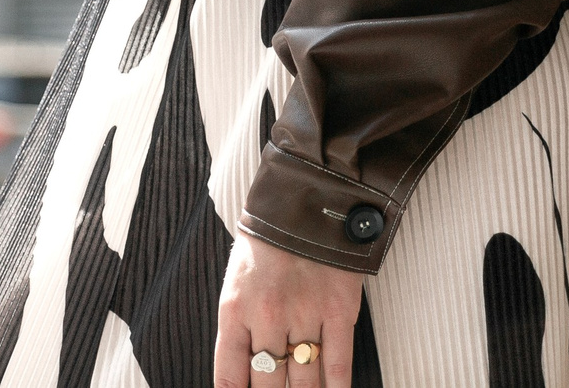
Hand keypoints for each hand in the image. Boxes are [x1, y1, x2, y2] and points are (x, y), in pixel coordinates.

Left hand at [214, 230, 363, 387]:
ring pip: (304, 382)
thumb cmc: (269, 238)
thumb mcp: (238, 279)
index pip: (229, 377)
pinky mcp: (339, 311)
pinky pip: (338, 364)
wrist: (307, 198)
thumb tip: (247, 369)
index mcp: (235, 309)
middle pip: (268, 385)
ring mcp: (305, 316)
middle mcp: (267, 318)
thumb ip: (240, 323)